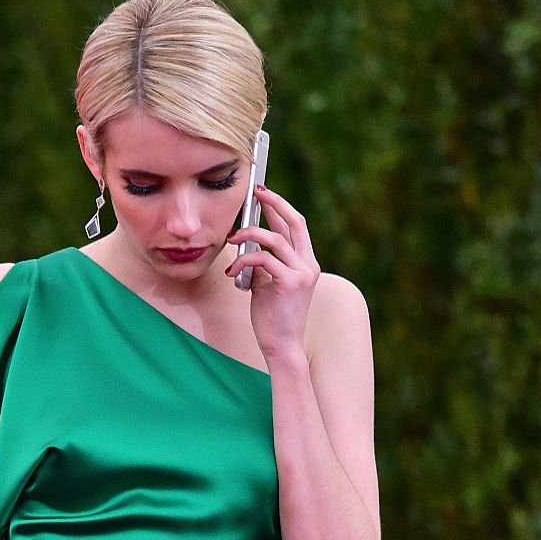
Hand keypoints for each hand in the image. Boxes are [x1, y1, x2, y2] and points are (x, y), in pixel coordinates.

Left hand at [226, 185, 321, 364]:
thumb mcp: (268, 284)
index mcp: (306, 263)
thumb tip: (248, 245)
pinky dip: (243, 261)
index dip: (279, 207)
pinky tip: (232, 271)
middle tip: (255, 193)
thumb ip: (264, 264)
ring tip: (232, 240)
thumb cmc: (272, 317)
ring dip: (248, 235)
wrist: (281, 346)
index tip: (263, 194)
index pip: (296, 226)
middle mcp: (308, 265)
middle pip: (294, 222)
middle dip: (273, 203)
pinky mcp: (289, 283)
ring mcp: (302, 273)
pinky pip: (262, 259)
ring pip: (274, 239)